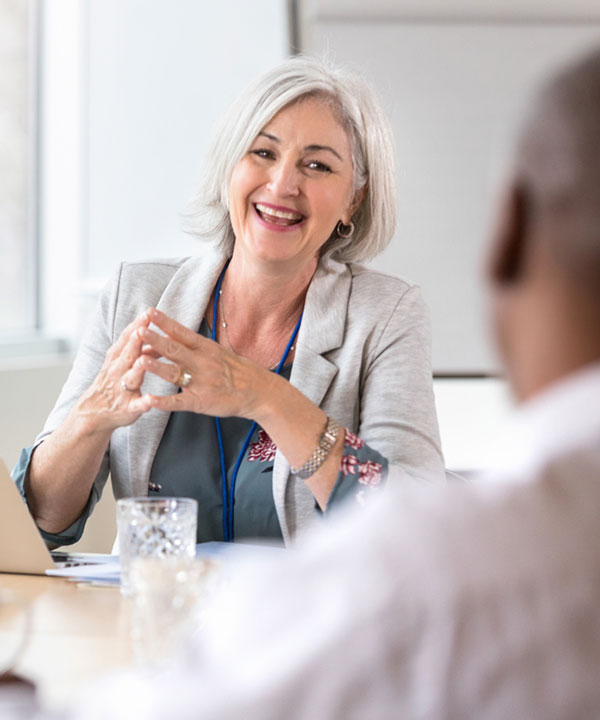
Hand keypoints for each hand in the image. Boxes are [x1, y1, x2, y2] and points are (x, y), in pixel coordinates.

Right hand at [74, 312, 152, 433]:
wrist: (93, 412)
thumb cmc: (113, 381)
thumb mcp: (120, 360)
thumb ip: (136, 346)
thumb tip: (153, 327)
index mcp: (118, 358)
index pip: (127, 339)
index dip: (137, 326)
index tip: (148, 312)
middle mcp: (118, 371)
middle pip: (129, 354)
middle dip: (136, 340)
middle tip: (144, 326)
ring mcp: (123, 389)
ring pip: (131, 377)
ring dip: (137, 369)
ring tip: (143, 361)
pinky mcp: (128, 408)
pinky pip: (136, 406)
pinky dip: (143, 404)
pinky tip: (150, 402)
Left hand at [129, 308, 273, 419]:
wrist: (259, 391)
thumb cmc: (238, 371)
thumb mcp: (218, 352)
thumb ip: (195, 345)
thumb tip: (173, 334)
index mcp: (206, 349)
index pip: (182, 333)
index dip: (165, 322)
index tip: (149, 312)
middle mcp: (202, 363)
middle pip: (175, 350)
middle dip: (155, 340)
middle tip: (139, 331)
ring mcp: (201, 382)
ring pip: (175, 373)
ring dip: (157, 367)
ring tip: (140, 360)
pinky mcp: (201, 401)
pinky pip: (179, 402)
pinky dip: (164, 402)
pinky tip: (150, 401)